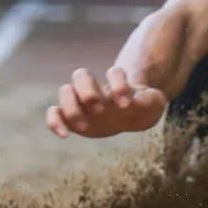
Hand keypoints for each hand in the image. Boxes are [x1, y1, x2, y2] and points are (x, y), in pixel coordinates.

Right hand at [46, 66, 166, 138]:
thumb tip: (134, 102)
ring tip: (85, 126)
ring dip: (72, 107)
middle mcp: (98, 87)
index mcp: (117, 82)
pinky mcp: (72, 116)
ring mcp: (82, 100)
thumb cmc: (143, 107)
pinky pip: (55, 113)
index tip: (128, 104)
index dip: (119, 85)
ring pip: (65, 91)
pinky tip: (65, 135)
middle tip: (101, 111)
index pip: (114, 73)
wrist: (131, 116)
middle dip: (88, 92)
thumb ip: (149, 101)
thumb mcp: (153, 104)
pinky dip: (54, 121)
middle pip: (81, 75)